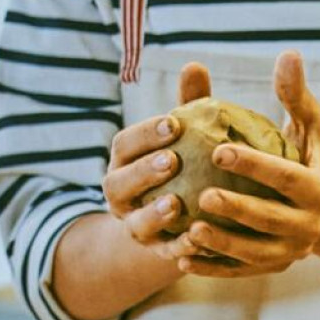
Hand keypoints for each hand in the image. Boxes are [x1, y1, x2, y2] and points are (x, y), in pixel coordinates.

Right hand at [102, 61, 215, 264]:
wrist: (175, 216)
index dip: (146, 134)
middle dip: (142, 172)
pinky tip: (200, 241)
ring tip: (177, 204)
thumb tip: (194, 64)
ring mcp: (134, 226)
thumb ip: (190, 104)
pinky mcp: (155, 253)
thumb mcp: (185, 135)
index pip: (125, 144)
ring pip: (135, 224)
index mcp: (124, 161)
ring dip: (153, 215)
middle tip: (172, 161)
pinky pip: (164, 254)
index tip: (174, 123)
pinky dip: (179, 248)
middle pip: (119, 184)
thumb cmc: (184, 161)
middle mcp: (121, 194)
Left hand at [179, 50, 319, 277]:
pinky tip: (181, 259)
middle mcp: (309, 226)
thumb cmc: (298, 154)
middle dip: (239, 210)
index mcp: (318, 189)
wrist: (309, 207)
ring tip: (190, 229)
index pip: (287, 177)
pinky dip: (212, 268)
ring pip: (255, 254)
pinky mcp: (270, 271)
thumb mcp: (304, 125)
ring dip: (223, 245)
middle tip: (202, 195)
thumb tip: (288, 54)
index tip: (218, 148)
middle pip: (272, 221)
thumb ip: (294, 95)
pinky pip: (238, 272)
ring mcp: (290, 253)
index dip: (255, 165)